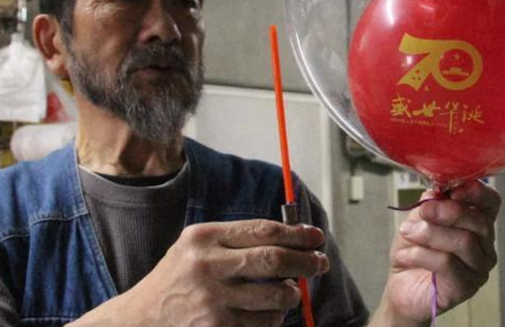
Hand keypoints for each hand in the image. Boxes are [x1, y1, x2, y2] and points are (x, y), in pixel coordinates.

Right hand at [68, 220, 329, 326]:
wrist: (139, 322)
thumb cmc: (176, 279)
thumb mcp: (196, 247)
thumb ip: (236, 239)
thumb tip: (291, 237)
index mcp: (204, 237)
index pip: (263, 230)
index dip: (297, 233)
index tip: (316, 236)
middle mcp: (207, 266)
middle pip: (274, 260)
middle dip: (306, 262)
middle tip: (321, 262)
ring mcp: (212, 301)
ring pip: (275, 297)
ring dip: (292, 294)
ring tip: (291, 291)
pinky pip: (264, 324)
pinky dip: (275, 318)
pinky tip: (270, 313)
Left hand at [370, 180, 500, 326]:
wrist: (400, 286)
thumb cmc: (414, 251)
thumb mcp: (419, 218)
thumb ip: (431, 203)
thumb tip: (436, 192)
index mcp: (476, 224)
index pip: (491, 202)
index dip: (477, 192)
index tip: (453, 191)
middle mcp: (484, 246)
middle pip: (479, 222)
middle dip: (447, 212)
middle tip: (423, 211)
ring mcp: (478, 269)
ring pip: (463, 242)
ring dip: (429, 233)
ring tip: (407, 233)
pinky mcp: (466, 287)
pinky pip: (447, 263)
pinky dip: (421, 254)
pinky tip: (405, 256)